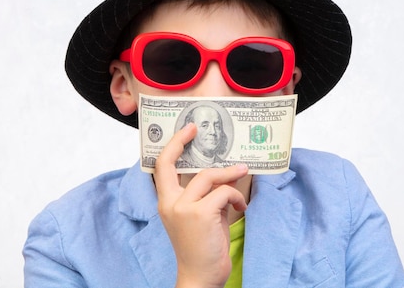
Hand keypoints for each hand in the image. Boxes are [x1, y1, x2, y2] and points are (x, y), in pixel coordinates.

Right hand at [153, 123, 248, 287]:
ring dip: (230, 174)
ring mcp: (183, 208)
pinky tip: (240, 208)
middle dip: (182, 141)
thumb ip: (208, 194)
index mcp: (166, 204)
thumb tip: (226, 172)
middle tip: (198, 130)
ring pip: (208, 176)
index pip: (160, 168)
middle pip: (172, 163)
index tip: (185, 131)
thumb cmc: (202, 247)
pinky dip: (236, 197)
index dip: (172, 146)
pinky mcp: (200, 214)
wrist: (200, 276)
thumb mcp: (202, 215)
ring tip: (242, 173)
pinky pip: (224, 192)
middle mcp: (169, 204)